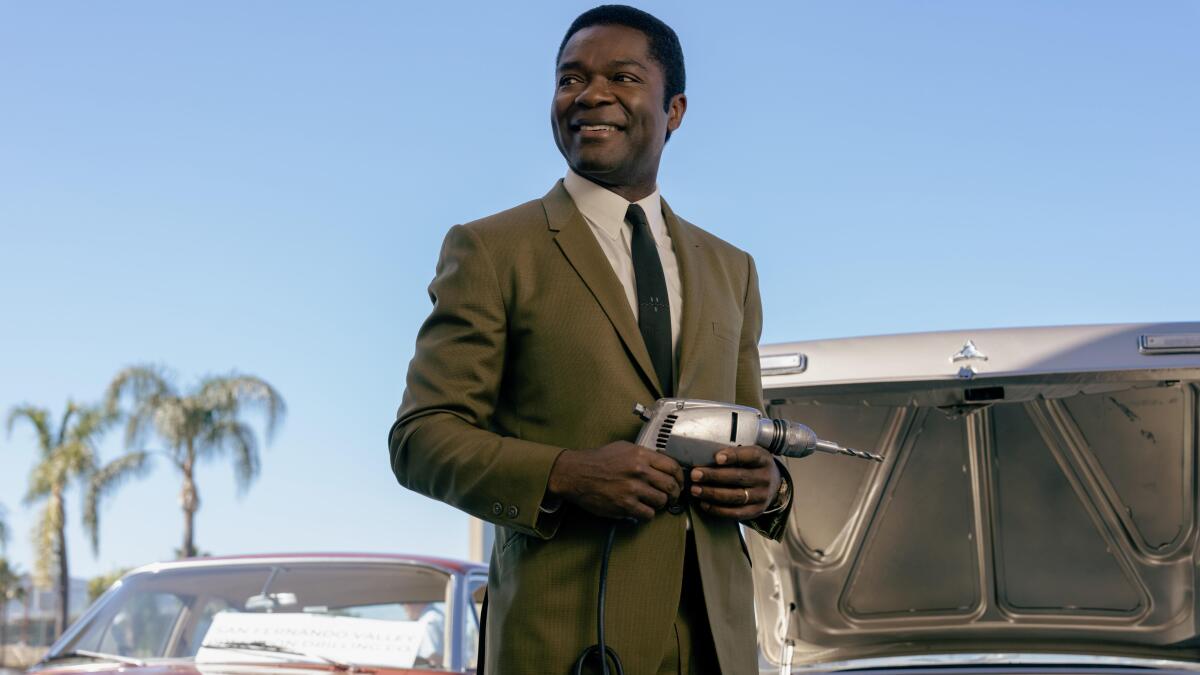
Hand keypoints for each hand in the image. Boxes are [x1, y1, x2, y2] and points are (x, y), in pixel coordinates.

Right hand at [547, 441, 684, 520]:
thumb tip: (661, 463)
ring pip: (661, 501)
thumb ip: (644, 454)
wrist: (576, 473)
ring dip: (660, 504)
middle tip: (671, 497)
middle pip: (671, 485)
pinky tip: (641, 510)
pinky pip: (647, 514)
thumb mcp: (623, 448)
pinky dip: (647, 514)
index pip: (672, 466)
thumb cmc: (598, 460)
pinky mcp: (625, 505)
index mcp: (641, 455)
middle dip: (674, 493)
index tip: (679, 483)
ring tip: (653, 503)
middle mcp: (639, 471)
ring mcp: (632, 489)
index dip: (680, 477)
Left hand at [689, 446, 780, 519]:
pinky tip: (704, 503)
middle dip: (714, 476)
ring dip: (712, 493)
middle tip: (695, 474)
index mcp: (763, 459)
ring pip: (735, 496)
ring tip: (695, 490)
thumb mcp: (750, 454)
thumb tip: (703, 456)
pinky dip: (717, 509)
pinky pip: (735, 512)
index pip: (750, 456)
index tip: (717, 457)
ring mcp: (761, 496)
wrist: (773, 484)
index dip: (734, 456)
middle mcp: (764, 478)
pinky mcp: (755, 511)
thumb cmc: (753, 466)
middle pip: (738, 477)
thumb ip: (733, 455)